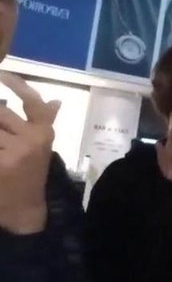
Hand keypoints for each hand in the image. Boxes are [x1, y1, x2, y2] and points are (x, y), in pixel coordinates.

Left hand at [0, 72, 59, 234]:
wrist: (25, 208)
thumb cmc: (32, 174)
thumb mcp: (42, 146)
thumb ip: (45, 121)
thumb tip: (56, 101)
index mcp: (44, 133)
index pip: (33, 102)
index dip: (18, 85)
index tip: (2, 73)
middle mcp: (33, 139)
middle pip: (1, 113)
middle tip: (3, 135)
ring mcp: (16, 152)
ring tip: (3, 145)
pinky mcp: (1, 165)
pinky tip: (0, 157)